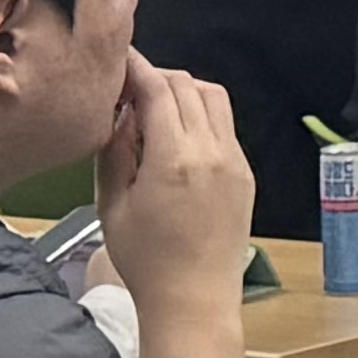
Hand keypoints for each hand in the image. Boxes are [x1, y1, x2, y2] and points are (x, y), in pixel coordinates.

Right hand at [93, 60, 254, 357]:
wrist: (194, 298)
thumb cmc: (146, 260)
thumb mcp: (112, 203)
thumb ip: (115, 150)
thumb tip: (119, 113)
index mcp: (175, 159)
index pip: (158, 90)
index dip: (136, 68)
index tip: (119, 60)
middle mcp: (212, 153)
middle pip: (189, 86)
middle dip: (158, 76)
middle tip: (130, 84)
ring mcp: (235, 162)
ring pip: (214, 99)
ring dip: (185, 91)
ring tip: (154, 107)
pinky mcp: (246, 174)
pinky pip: (226, 127)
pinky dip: (202, 116)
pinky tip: (178, 135)